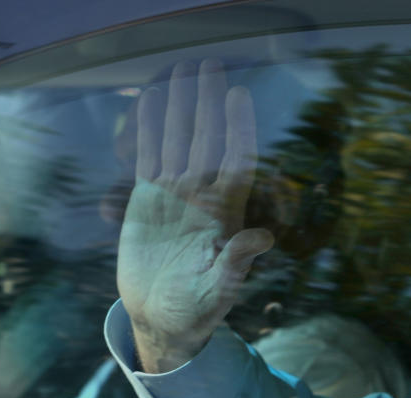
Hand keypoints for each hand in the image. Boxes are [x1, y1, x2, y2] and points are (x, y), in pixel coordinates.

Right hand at [117, 59, 273, 371]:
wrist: (163, 320)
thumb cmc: (197, 311)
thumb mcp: (219, 291)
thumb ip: (237, 263)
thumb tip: (264, 237)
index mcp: (224, 214)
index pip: (235, 161)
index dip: (237, 128)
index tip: (238, 95)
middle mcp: (202, 197)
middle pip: (206, 140)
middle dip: (208, 103)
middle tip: (209, 64)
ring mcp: (174, 196)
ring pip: (176, 141)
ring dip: (178, 107)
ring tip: (180, 70)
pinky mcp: (146, 202)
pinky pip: (148, 157)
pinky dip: (147, 130)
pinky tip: (149, 102)